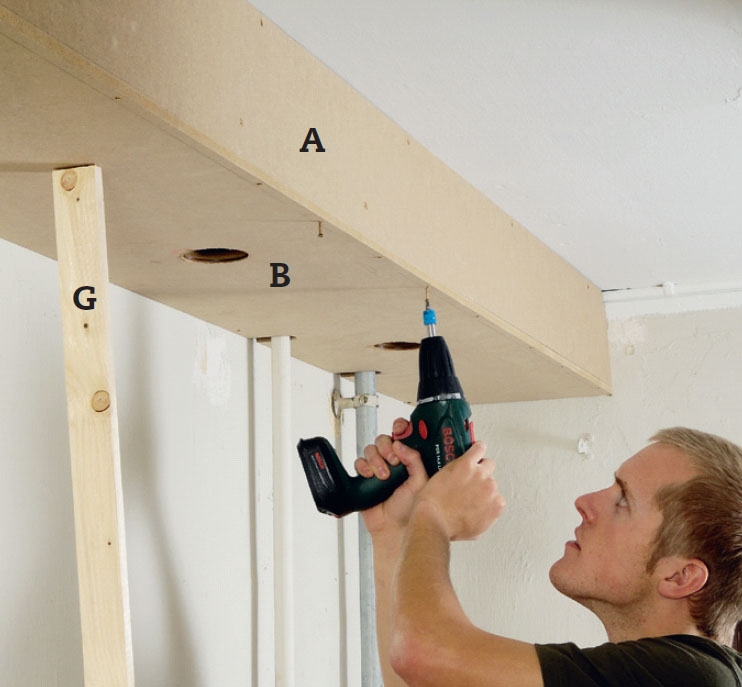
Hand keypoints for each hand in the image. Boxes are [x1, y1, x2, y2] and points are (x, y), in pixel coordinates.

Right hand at [354, 418, 428, 536]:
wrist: (394, 529)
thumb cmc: (411, 509)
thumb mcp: (421, 482)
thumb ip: (414, 460)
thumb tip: (400, 444)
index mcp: (408, 459)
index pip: (403, 435)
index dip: (399, 428)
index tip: (399, 428)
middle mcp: (393, 461)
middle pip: (383, 439)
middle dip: (386, 447)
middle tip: (393, 460)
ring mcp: (378, 468)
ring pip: (370, 449)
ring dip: (376, 460)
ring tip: (384, 476)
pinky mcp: (364, 477)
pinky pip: (359, 462)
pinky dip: (364, 467)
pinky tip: (371, 476)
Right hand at [413, 441, 504, 540]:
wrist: (435, 522)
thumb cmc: (432, 503)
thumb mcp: (437, 475)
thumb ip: (447, 467)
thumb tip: (438, 462)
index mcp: (466, 464)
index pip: (480, 448)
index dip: (477, 451)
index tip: (477, 454)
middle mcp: (481, 475)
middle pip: (489, 465)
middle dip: (482, 472)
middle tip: (471, 483)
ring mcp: (490, 491)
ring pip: (493, 486)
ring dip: (485, 491)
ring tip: (471, 501)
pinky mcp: (495, 507)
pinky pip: (498, 502)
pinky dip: (490, 506)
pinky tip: (478, 509)